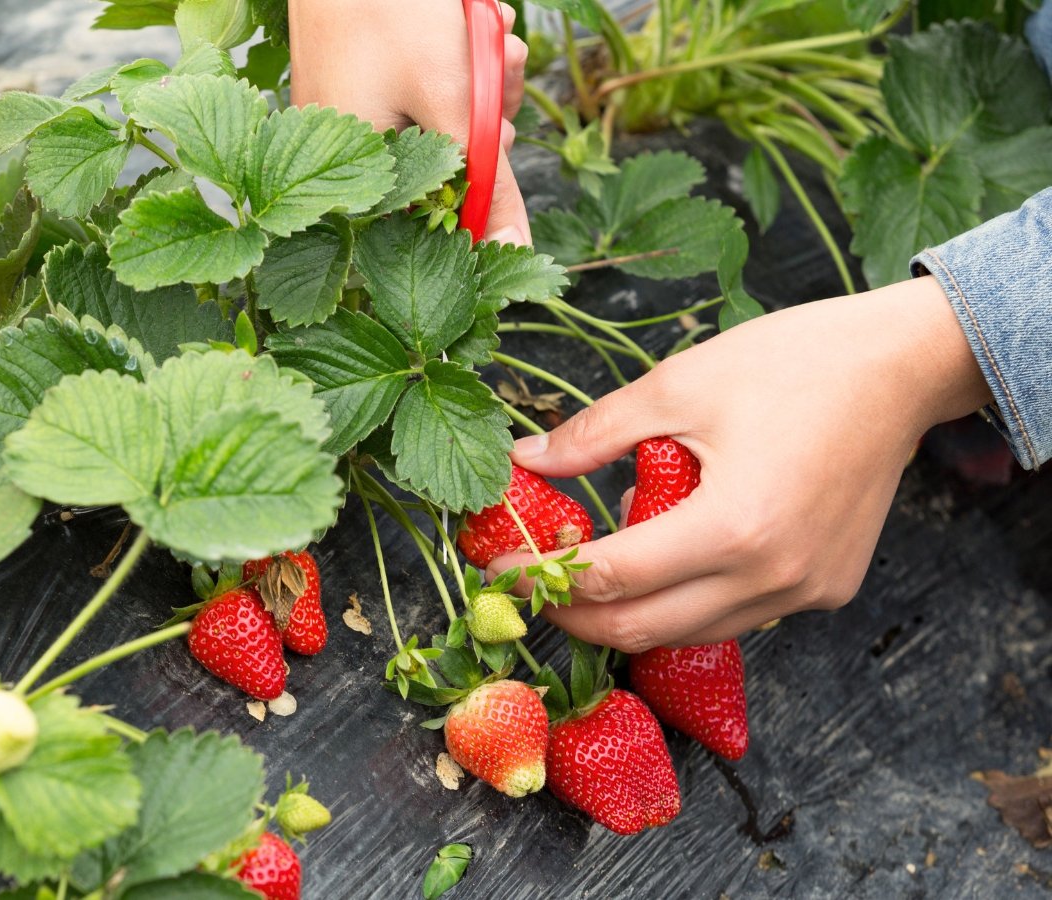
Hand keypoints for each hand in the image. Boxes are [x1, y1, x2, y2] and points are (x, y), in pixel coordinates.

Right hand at [288, 0, 531, 243]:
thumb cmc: (389, 12)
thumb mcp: (453, 98)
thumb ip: (487, 179)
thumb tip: (513, 250)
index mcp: (352, 175)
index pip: (432, 219)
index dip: (481, 186)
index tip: (501, 138)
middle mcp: (347, 154)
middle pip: (445, 169)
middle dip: (487, 119)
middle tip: (498, 66)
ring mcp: (355, 118)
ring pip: (444, 125)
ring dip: (481, 84)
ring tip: (486, 33)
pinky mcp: (365, 87)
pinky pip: (425, 96)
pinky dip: (458, 65)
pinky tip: (468, 27)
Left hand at [488, 277, 991, 650]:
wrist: (901, 366)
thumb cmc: (793, 363)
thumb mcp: (677, 385)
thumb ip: (594, 434)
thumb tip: (525, 460)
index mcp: (732, 526)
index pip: (611, 578)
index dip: (543, 579)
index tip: (496, 571)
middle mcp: (772, 576)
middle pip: (644, 628)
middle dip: (574, 616)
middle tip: (528, 589)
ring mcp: (805, 591)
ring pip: (691, 632)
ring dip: (631, 613)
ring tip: (587, 572)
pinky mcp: (827, 588)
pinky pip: (737, 615)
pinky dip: (687, 600)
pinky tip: (662, 558)